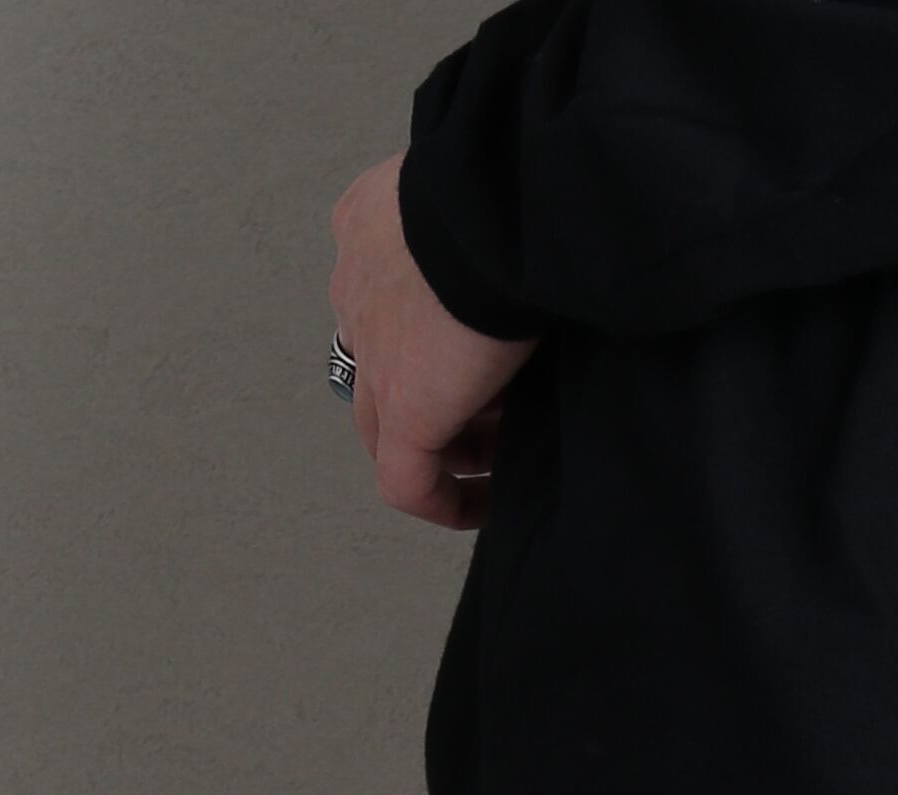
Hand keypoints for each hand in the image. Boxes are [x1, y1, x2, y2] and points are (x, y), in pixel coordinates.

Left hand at [331, 157, 534, 530]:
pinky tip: (482, 508)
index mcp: (373, 225)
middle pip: (377, 366)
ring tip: (499, 461)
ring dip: (441, 446)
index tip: (476, 359)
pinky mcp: (404, 407)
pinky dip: (443, 501)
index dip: (428, 337)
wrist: (500, 200)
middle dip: (431, 397)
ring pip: (385, 423)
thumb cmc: (512, 184)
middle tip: (493, 419)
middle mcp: (357, 285)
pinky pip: (405, 480)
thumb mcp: (492, 195)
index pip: (384, 297)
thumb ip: (491, 224)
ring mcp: (373, 350)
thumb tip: (540, 250)